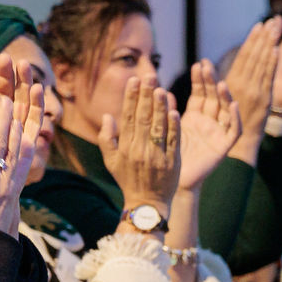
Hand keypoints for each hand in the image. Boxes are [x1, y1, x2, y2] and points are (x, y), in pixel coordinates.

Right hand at [100, 76, 179, 217]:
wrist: (147, 205)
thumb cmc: (128, 180)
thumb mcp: (111, 161)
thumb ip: (106, 138)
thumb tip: (108, 115)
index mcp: (125, 148)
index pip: (128, 118)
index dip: (131, 98)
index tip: (134, 81)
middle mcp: (140, 150)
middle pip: (143, 118)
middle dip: (146, 96)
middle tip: (149, 76)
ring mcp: (157, 156)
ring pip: (159, 127)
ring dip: (160, 107)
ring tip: (161, 89)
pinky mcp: (172, 162)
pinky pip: (173, 141)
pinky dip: (174, 126)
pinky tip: (174, 111)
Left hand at [178, 60, 241, 190]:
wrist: (171, 182)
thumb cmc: (165, 157)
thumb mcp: (165, 130)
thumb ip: (166, 112)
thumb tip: (162, 92)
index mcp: (193, 116)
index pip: (199, 93)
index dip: (200, 80)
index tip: (198, 65)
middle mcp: (207, 122)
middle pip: (213, 97)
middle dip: (211, 82)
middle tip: (207, 67)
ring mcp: (217, 133)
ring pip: (225, 110)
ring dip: (225, 96)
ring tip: (220, 83)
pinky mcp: (223, 147)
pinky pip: (234, 131)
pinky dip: (235, 118)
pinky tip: (234, 105)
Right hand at [222, 19, 280, 141]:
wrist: (240, 142)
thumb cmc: (227, 122)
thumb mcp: (219, 99)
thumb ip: (219, 80)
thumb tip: (205, 63)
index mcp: (232, 82)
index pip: (244, 56)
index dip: (252, 40)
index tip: (259, 26)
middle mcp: (243, 84)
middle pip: (255, 55)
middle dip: (264, 37)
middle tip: (273, 21)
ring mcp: (255, 91)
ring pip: (263, 63)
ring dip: (270, 44)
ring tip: (277, 28)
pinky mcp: (265, 99)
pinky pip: (269, 78)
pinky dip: (272, 63)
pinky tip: (277, 49)